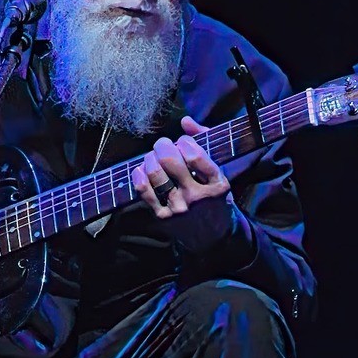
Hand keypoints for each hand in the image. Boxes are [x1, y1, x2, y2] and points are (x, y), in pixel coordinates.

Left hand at [132, 116, 233, 251]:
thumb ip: (205, 142)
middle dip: (163, 146)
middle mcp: (197, 197)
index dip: (183, 142)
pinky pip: (144, 191)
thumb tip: (185, 121)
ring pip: (155, 174)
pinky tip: (142, 170)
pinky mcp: (163, 217)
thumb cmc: (214, 197)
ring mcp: (179, 208)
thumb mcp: (218, 172)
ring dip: (150, 159)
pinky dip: (139, 175)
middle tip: (162, 145)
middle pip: (171, 161)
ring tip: (153, 157)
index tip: (182, 142)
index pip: (194, 154)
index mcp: (216, 184)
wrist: (212, 236)